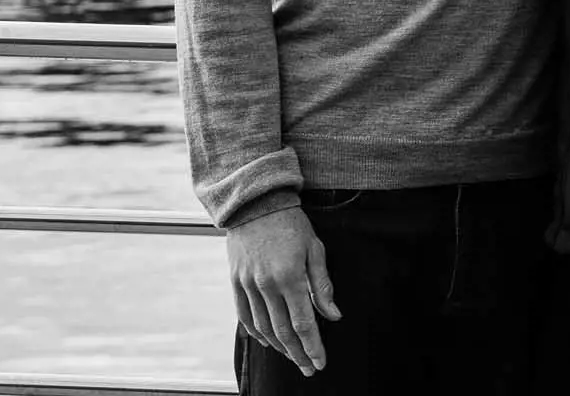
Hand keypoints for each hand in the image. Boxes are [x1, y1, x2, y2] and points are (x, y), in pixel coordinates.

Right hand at [227, 204, 339, 376]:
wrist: (254, 201)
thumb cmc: (290, 222)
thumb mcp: (314, 248)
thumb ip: (322, 285)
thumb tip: (333, 315)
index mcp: (290, 276)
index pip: (303, 323)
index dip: (313, 346)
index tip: (320, 362)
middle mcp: (266, 284)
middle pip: (283, 331)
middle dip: (298, 353)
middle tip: (308, 368)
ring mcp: (247, 283)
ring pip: (263, 327)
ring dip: (279, 347)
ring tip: (292, 356)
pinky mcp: (235, 279)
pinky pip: (244, 315)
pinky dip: (256, 332)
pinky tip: (267, 341)